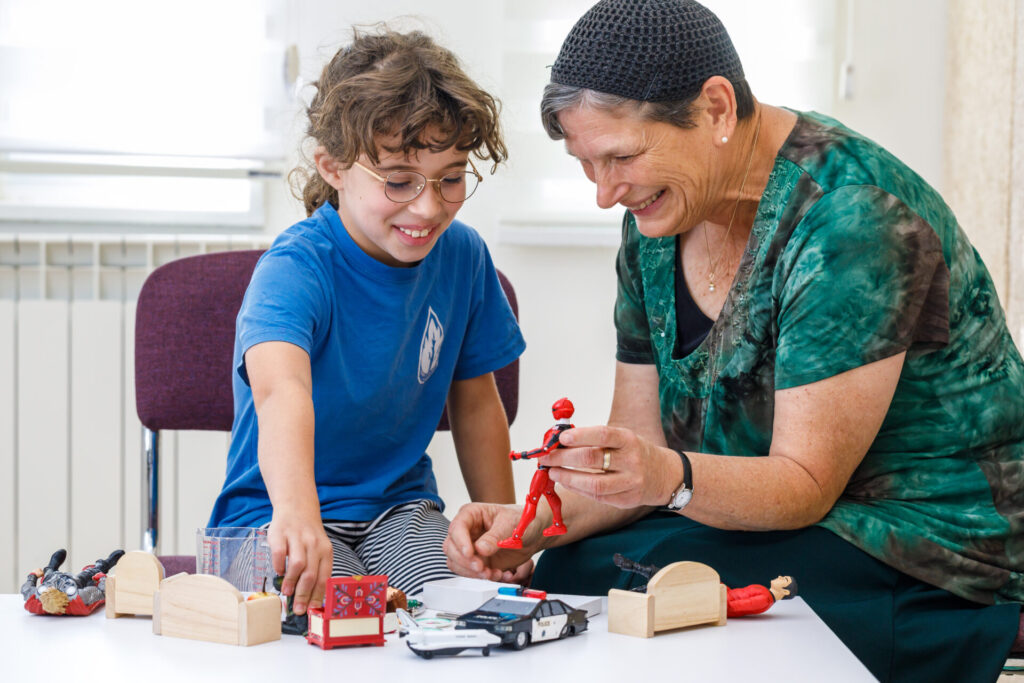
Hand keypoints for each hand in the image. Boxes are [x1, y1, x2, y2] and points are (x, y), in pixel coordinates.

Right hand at [268, 509, 332, 614]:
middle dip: (304, 595)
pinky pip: (280, 552)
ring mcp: (297, 538)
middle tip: (297, 610)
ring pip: (298, 564)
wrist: (297, 507)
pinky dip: (278, 565)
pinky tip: (278, 572)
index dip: (317, 596)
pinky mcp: (281, 534)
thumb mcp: (319, 549)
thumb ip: (315, 569)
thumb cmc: (308, 535)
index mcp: (326, 551)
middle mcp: (314, 544)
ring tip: (286, 592)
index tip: (311, 611)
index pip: (324, 577)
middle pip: (311, 574)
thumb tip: (310, 599)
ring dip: (291, 582)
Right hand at [444, 503, 534, 583]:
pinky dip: (484, 578)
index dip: (460, 542)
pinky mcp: (478, 561)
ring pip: (456, 563)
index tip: (470, 553)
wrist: (533, 533)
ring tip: (493, 573)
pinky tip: (500, 574)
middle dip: (465, 561)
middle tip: (482, 568)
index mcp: (472, 514)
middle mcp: (467, 531)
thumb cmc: (521, 520)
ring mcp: (471, 547)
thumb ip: (495, 536)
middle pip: (450, 548)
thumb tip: (480, 549)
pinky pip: (471, 573)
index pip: (456, 528)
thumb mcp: (510, 524)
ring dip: (473, 573)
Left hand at [541, 426, 681, 507]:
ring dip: (568, 478)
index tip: (561, 438)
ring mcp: (630, 483)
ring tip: (553, 472)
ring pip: (593, 484)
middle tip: (546, 457)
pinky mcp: (627, 501)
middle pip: (592, 459)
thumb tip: (561, 442)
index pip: (602, 435)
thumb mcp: (623, 439)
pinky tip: (568, 482)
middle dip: (564, 458)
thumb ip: (597, 440)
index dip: (580, 436)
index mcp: (629, 440)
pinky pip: (598, 497)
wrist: (666, 475)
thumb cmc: (636, 453)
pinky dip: (579, 490)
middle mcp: (631, 461)